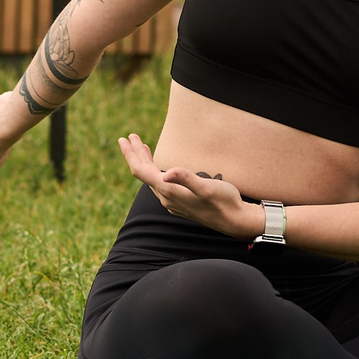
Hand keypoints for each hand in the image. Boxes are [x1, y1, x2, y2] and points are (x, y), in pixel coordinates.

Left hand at [117, 133, 260, 238]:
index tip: (124, 139)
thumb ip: (187, 179)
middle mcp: (166, 198)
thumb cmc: (223, 201)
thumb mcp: (207, 187)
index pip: (141, 171)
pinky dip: (155, 172)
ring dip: (145, 162)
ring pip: (152, 179)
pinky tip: (160, 169)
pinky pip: (160, 185)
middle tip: (128, 138)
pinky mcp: (180, 203)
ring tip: (141, 148)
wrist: (235, 221)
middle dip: (135, 155)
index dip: (131, 154)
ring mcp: (172, 202)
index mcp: (169, 191)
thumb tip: (167, 172)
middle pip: (143, 174)